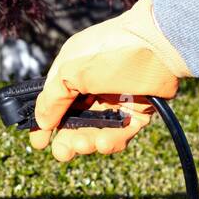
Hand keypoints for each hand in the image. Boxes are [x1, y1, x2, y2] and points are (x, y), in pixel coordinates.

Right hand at [30, 0, 190, 161]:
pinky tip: (105, 142)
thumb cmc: (110, 51)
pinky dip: (112, 141)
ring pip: (96, 131)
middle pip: (75, 123)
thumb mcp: (71, 71)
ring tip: (84, 145)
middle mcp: (92, 88)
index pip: (54, 104)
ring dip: (88, 142)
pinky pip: (120, 134)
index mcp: (72, 74)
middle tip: (63, 153)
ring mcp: (115, 101)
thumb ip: (51, 99)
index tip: (38, 144)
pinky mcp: (138, 112)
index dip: (45, 124)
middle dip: (67, 140)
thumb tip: (40, 122)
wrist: (160, 46)